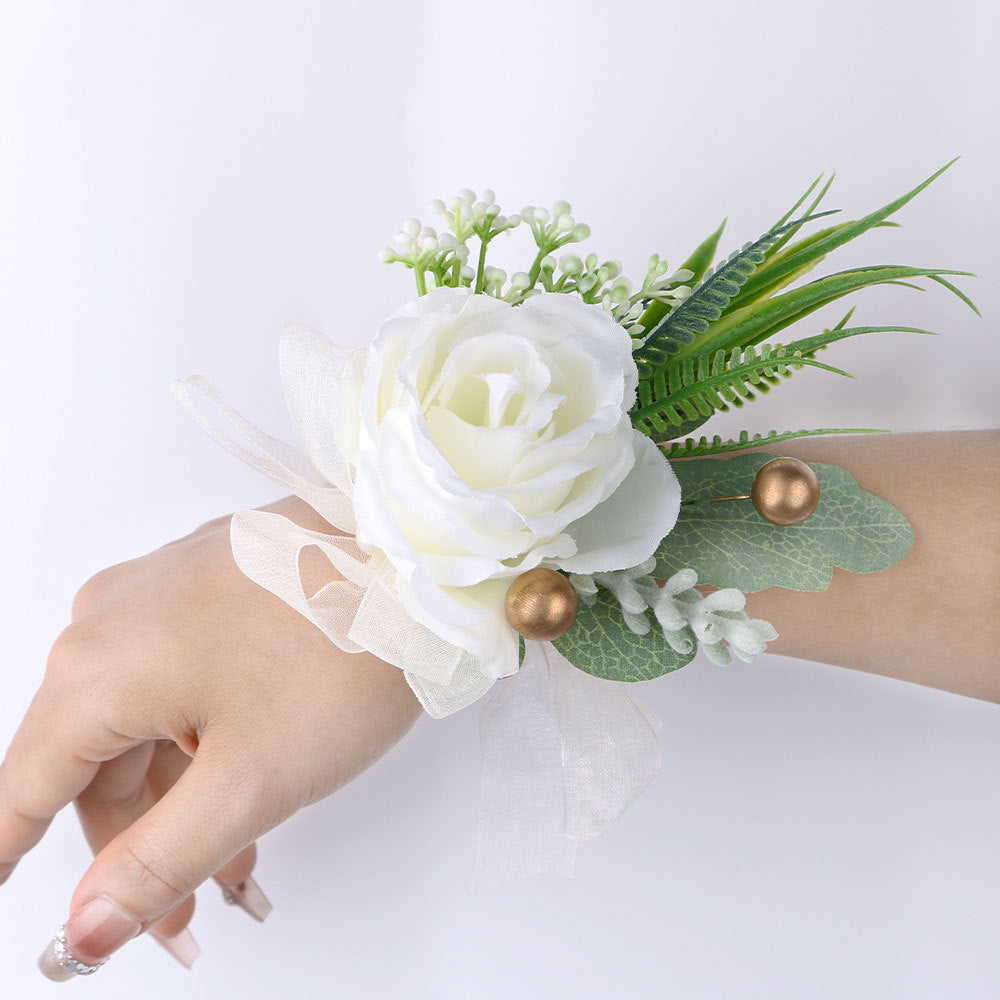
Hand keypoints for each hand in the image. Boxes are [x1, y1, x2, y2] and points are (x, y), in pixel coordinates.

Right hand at [0, 496, 421, 978]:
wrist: (418, 560)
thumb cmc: (345, 651)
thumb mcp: (251, 781)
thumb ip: (158, 861)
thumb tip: (82, 926)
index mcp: (100, 667)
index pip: (26, 790)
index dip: (12, 858)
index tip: (20, 908)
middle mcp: (115, 617)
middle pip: (96, 761)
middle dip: (137, 848)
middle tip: (182, 920)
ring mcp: (165, 591)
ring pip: (148, 721)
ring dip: (183, 799)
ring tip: (236, 866)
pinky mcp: (210, 582)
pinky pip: (183, 676)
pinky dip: (206, 739)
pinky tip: (246, 787)